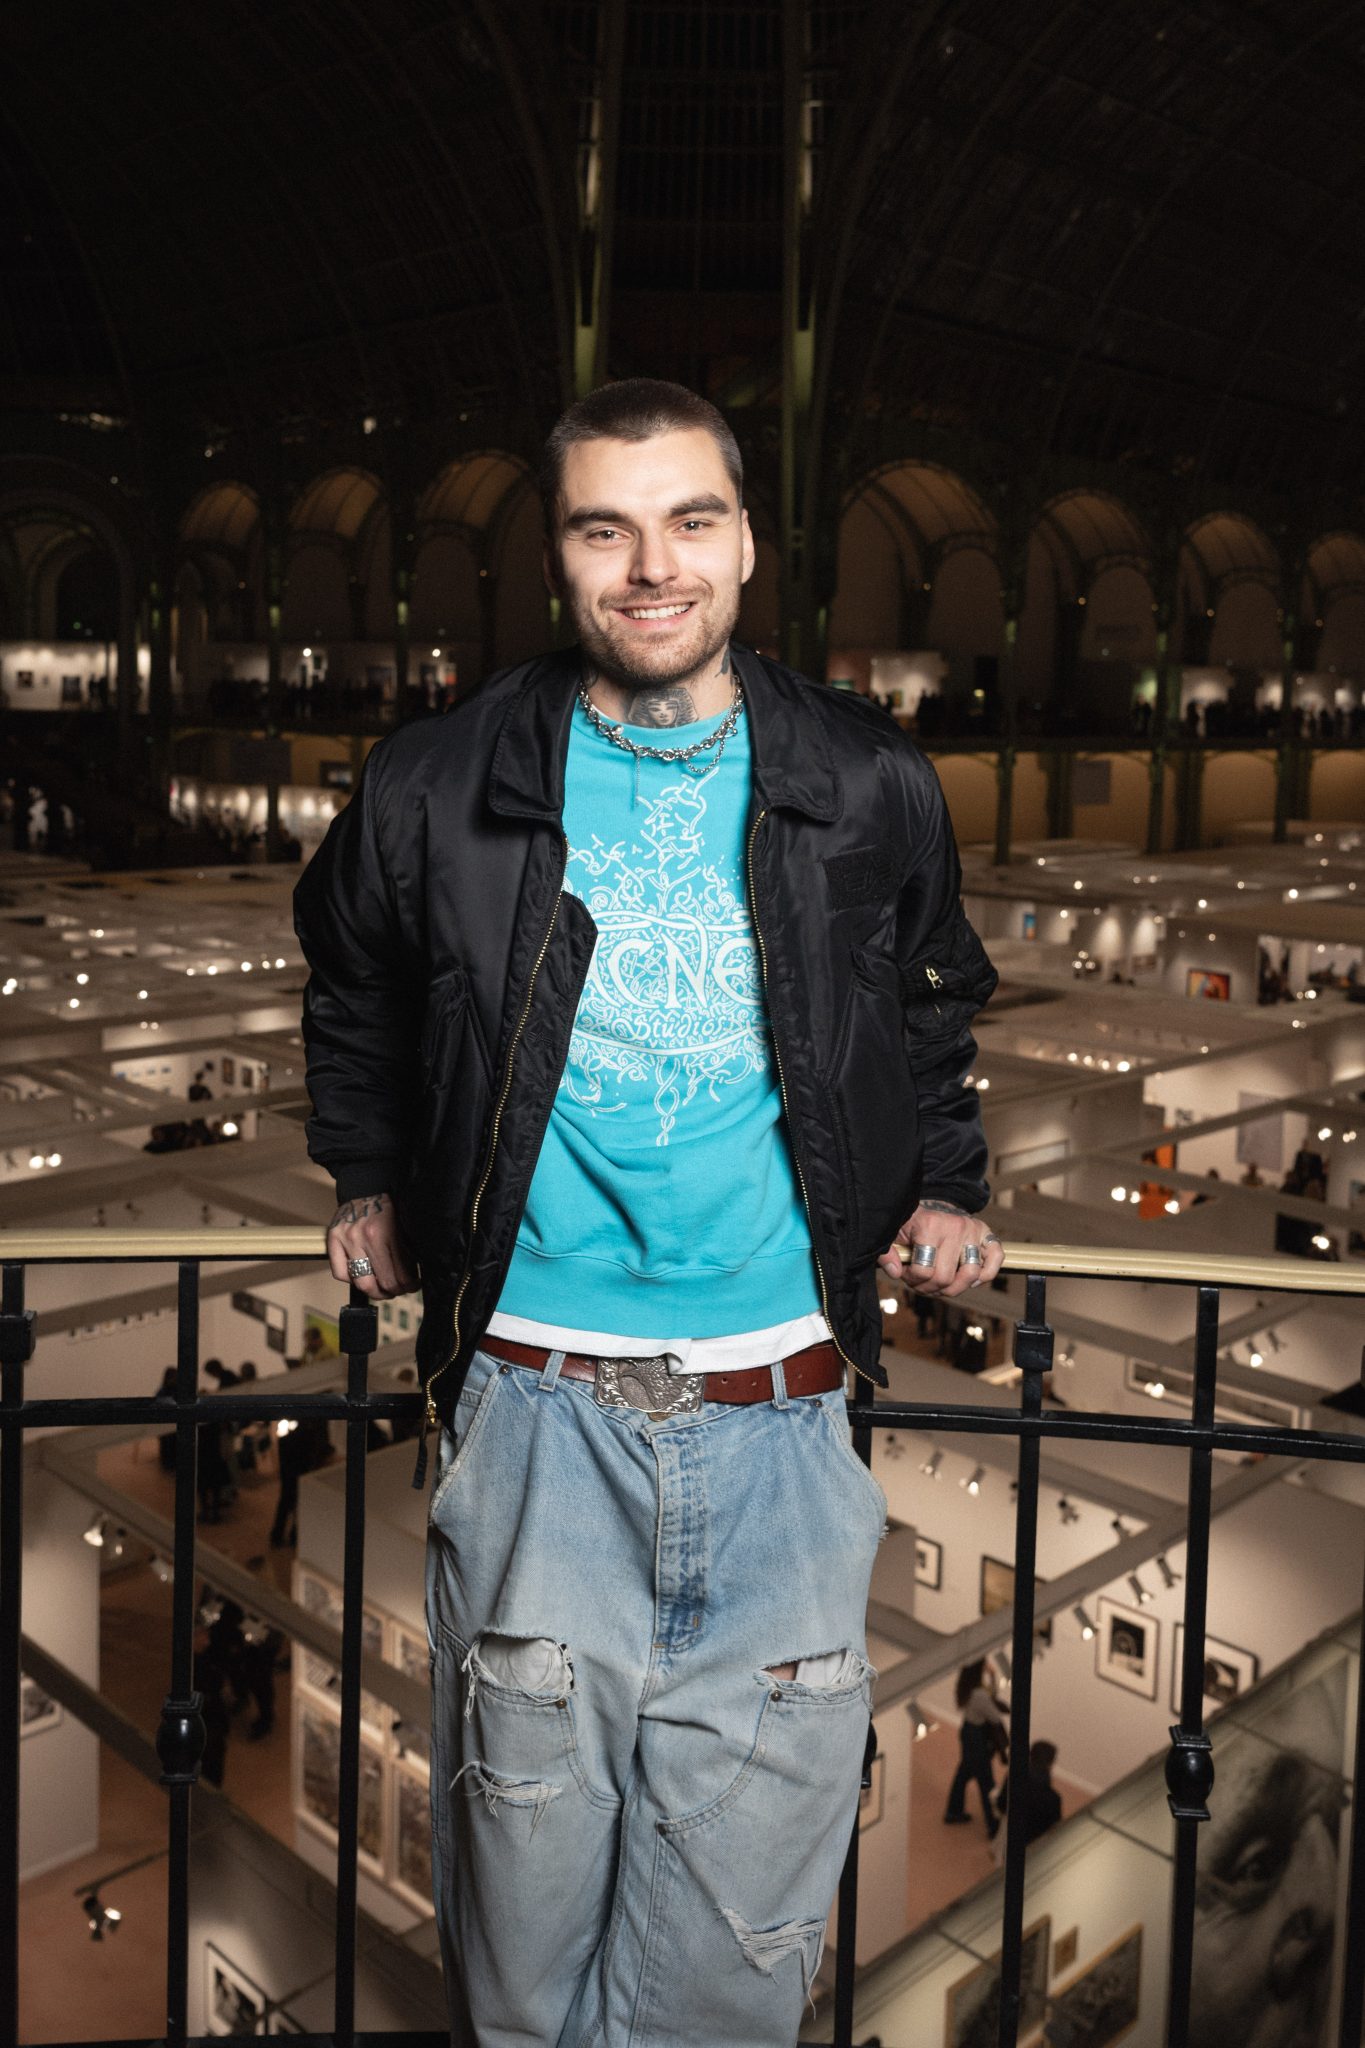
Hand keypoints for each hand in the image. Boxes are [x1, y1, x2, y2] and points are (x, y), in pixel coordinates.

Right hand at [326, 1192, 419, 1298]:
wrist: (365, 1186)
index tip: (412, 1285)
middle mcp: (365, 1238)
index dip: (409, 1286)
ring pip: (361, 1283)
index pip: (400, 1275)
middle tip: (398, 1289)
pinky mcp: (333, 1240)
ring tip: (382, 1288)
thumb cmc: (387, 1205)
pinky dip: (351, 1280)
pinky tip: (362, 1275)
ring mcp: (347, 1240)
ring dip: (374, 1291)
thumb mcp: (403, 1225)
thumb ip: (407, 1250)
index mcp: (387, 1233)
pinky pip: (340, 1274)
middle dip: (393, 1291)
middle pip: (381, 1283)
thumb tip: (412, 1276)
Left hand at [877, 1197, 1004, 1297]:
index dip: (912, 1280)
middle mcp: (955, 1226)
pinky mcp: (987, 1234)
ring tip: (941, 1284)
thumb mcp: (894, 1234)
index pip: (924, 1271)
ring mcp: (973, 1230)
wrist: (931, 1205)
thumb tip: (895, 1272)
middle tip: (922, 1282)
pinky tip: (968, 1279)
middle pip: (946, 1278)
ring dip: (954, 1288)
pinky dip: (986, 1274)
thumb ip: (888, 1254)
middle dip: (930, 1288)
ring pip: (971, 1275)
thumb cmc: (912, 1223)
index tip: (906, 1273)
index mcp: (930, 1225)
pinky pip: (997, 1259)